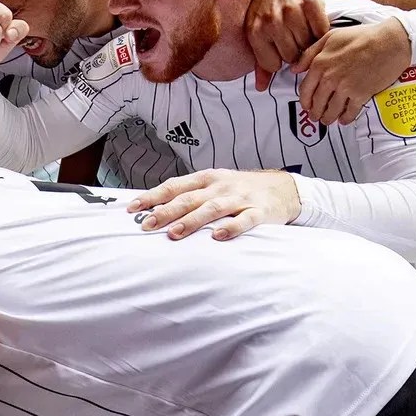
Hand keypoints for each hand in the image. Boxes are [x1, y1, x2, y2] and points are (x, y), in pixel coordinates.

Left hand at [127, 169, 301, 240]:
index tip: (132, 208)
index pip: (174, 186)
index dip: (152, 196)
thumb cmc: (240, 189)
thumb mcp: (214, 185)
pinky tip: (218, 237)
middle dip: (166, 211)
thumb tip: (155, 208)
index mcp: (206, 179)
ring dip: (192, 221)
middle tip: (147, 225)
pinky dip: (232, 228)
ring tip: (174, 233)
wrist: (283, 188)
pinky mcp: (259, 211)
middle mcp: (219, 186)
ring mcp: (239, 198)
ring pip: (212, 209)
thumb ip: (189, 195)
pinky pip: (245, 220)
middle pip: (189, 199)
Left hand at [246, 0, 329, 90]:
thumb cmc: (268, 10)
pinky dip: (320, 31)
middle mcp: (271, 20)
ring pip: (307, 44)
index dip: (279, 61)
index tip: (281, 51)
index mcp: (255, 31)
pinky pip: (321, 30)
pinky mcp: (310, 2)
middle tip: (295, 42)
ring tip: (303, 33)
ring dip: (308, 43)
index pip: (273, 65)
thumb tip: (261, 88)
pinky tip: (313, 26)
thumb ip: (260, 62)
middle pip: (292, 56)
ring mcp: (291, 10)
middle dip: (295, 52)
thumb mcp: (258, 33)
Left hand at [293, 18, 411, 125]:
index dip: (305, 101)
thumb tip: (294, 69)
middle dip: (315, 113)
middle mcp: (330, 78)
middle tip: (316, 117)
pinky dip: (345, 119)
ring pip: (331, 111)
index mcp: (320, 64)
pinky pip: (349, 113)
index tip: (306, 105)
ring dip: (328, 119)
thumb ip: (310, 53)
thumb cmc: (361, 36)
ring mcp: (345, 88)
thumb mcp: (330, 37)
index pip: (305, 89)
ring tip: (328, 120)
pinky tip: (344, 120)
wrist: (390, 42)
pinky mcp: (361, 95)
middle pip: (317, 104)